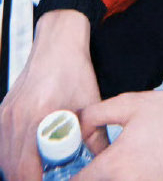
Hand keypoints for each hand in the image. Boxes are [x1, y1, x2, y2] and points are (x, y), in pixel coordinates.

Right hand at [0, 11, 106, 180]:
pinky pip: (1, 144)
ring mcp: (6, 114)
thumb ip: (96, 134)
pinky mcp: (3, 111)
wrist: (58, 42)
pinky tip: (24, 160)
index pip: (26, 167)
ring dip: (17, 170)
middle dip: (27, 179)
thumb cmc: (73, 68)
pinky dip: (10, 157)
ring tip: (37, 174)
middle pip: (12, 167)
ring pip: (3, 157)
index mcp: (37, 115)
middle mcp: (16, 116)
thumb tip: (105, 159)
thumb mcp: (89, 102)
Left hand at [76, 83, 162, 180]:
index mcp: (116, 164)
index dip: (74, 177)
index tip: (74, 173)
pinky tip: (162, 158)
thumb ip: (98, 114)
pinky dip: (150, 174)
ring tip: (143, 152)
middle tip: (111, 157)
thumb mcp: (131, 103)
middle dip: (104, 173)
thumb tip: (81, 124)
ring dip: (127, 173)